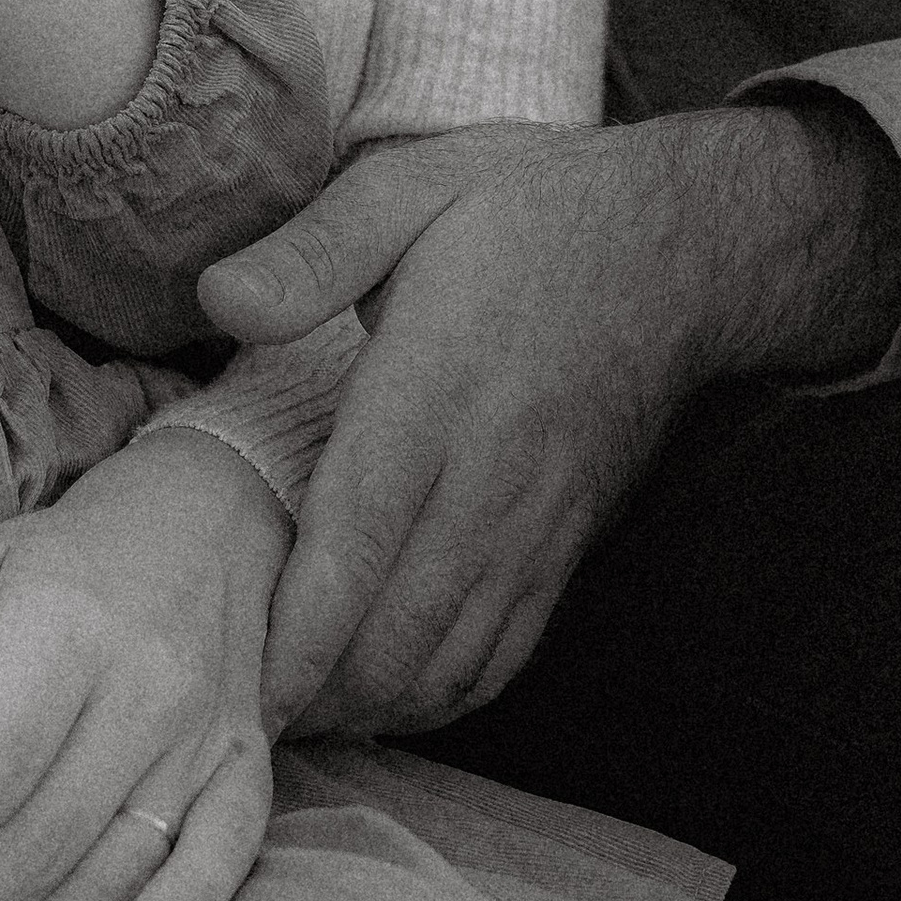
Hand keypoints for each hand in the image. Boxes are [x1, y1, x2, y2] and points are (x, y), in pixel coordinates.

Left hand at [200, 108, 900, 735]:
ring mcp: (536, 523)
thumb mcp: (412, 188)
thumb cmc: (532, 211)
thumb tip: (217, 298)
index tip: (247, 691)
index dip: (301, 632)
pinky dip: (441, 696)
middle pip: (398, 629)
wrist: (684, 249)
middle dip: (318, 692)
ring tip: (299, 712)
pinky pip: (505, 653)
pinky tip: (388, 696)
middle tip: (240, 710)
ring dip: (372, 705)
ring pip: (450, 659)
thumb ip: (313, 249)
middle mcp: (490, 476)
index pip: (360, 538)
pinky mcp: (567, 544)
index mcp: (437, 389)